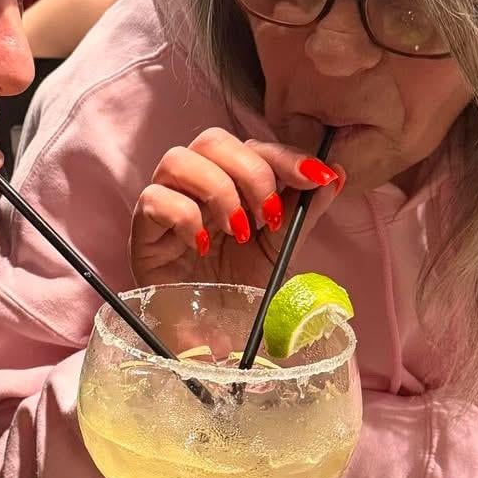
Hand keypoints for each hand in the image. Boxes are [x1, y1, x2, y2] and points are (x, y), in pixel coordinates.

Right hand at [130, 127, 342, 286]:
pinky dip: (184, 217)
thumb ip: (303, 210)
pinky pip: (153, 199)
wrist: (210, 338)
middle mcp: (196, 186)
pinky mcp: (142, 231)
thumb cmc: (239, 291)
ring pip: (178, 159)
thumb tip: (335, 173)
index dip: (285, 155)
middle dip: (249, 171)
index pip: (254, 146)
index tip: (315, 177)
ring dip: (218, 191)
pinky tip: (201, 246)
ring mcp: (166, 204)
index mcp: (232, 184)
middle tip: (267, 215)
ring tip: (236, 231)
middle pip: (212, 140)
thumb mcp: (280, 249)